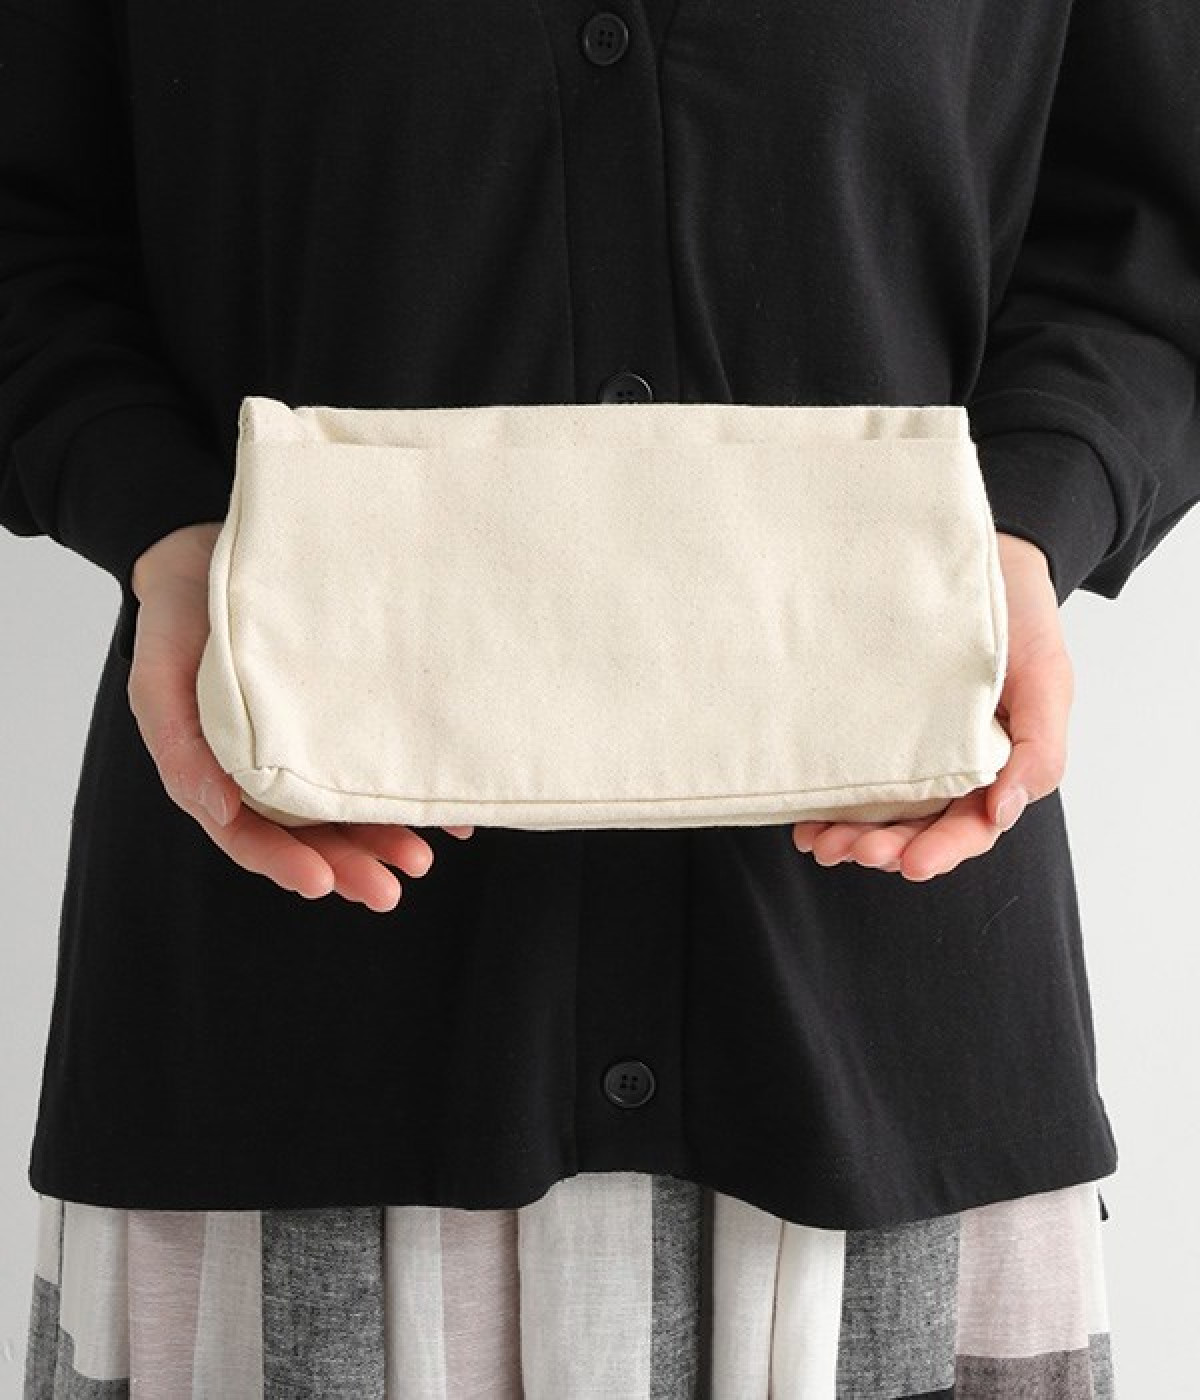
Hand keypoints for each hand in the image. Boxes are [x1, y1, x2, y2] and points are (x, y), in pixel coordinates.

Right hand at [127, 522, 473, 910]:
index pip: (251, 835)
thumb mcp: (160, 678)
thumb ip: (177, 745)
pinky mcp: (350, 716)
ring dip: (384, 840)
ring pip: (350, 808)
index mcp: (221, 772)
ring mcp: (313, 746)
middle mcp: (273, 770)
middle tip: (388, 891)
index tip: (321, 883)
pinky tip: (450, 816)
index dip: (284, 863)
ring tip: (421, 860)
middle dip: (349, 867)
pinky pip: (382, 763)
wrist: (210, 552)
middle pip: (309, 835)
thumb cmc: (178, 622)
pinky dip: (415, 793)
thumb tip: (216, 811)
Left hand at [790, 532, 1071, 880]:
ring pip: (882, 809)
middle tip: (849, 851)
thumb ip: (1040, 749)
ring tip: (820, 843)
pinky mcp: (873, 725)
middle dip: (885, 849)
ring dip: (852, 835)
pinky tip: (803, 817)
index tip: (911, 863)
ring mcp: (910, 747)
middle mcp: (951, 766)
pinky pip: (852, 771)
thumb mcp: (1048, 681)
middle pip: (919, 827)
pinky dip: (829, 800)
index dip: (942, 850)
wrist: (983, 558)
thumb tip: (1003, 812)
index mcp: (997, 765)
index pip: (971, 826)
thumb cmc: (1022, 620)